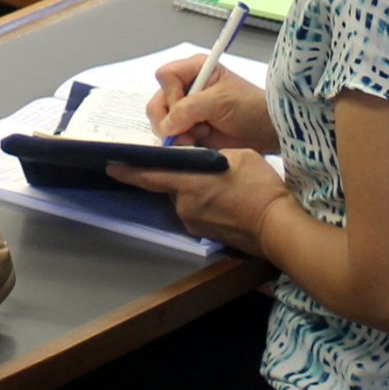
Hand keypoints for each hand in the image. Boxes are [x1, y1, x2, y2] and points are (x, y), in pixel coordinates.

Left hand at [109, 149, 293, 254]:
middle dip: (183, 176)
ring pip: (186, 199)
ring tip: (225, 186)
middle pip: (172, 186)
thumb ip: (209, 155)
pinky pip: (198, 212)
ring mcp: (194, 222)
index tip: (111, 165)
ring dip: (197, 190)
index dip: (128, 170)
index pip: (149, 176)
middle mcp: (184, 205)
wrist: (277, 226)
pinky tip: (228, 201)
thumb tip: (197, 158)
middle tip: (208, 170)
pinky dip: (206, 204)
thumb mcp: (236, 156)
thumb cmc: (259, 187)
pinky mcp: (205, 233)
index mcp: (188, 183)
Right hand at [145, 57, 276, 151]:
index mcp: (194, 69)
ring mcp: (186, 110)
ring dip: (177, 133)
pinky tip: (198, 142)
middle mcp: (186, 87)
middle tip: (189, 129)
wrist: (266, 131)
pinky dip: (181, 143)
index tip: (186, 107)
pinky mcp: (188, 129)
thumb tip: (165, 125)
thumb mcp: (220, 102)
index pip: (164, 76)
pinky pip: (171, 137)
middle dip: (170, 119)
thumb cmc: (250, 108)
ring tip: (201, 134)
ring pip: (161, 122)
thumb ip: (188, 109)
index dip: (171, 94)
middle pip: (157, 102)